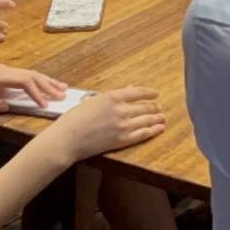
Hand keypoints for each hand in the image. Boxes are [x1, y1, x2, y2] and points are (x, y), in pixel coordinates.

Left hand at [0, 52, 65, 111]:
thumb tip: (7, 107)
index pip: (24, 82)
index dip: (37, 93)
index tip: (46, 104)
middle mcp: (4, 71)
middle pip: (32, 75)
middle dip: (48, 85)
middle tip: (64, 94)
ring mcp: (3, 70)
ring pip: (30, 74)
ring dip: (45, 81)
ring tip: (60, 88)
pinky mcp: (0, 73)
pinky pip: (23, 76)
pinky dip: (36, 80)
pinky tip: (40, 85)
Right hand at [43, 87, 165, 162]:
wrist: (67, 139)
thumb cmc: (74, 119)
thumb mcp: (93, 101)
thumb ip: (113, 96)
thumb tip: (130, 89)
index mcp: (113, 97)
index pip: (138, 92)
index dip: (150, 93)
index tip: (156, 93)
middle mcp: (121, 110)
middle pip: (145, 106)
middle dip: (154, 106)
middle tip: (159, 107)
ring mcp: (123, 125)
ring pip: (147, 119)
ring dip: (157, 117)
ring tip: (162, 117)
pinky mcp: (123, 140)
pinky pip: (144, 134)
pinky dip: (154, 130)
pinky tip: (160, 128)